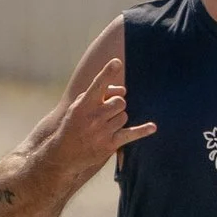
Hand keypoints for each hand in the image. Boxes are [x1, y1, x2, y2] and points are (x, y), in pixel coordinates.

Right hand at [61, 59, 157, 173]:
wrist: (63, 154)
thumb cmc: (73, 125)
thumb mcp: (78, 106)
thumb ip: (98, 93)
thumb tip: (123, 90)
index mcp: (84, 104)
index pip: (98, 85)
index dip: (107, 73)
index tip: (117, 62)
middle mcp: (93, 116)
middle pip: (120, 102)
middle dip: (116, 105)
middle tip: (106, 113)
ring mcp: (102, 131)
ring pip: (124, 116)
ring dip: (118, 119)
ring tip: (105, 127)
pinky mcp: (109, 145)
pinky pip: (131, 134)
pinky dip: (142, 130)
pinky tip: (152, 127)